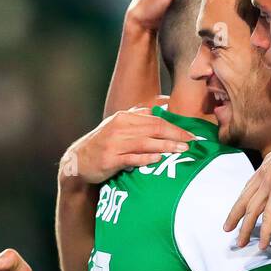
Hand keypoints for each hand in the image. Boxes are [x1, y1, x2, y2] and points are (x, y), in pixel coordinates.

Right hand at [59, 106, 192, 185]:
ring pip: (145, 143)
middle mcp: (119, 128)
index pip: (155, 120)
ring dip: (166, 146)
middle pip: (153, 129)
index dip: (175, 126)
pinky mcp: (110, 160)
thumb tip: (162, 108)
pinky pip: (131, 158)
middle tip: (192, 142)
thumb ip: (138, 117)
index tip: (190, 134)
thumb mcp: (119, 125)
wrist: (78, 161)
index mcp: (124, 118)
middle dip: (175, 135)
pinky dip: (145, 159)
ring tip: (182, 150)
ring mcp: (114, 144)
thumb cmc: (104, 144)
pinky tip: (158, 159)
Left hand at [223, 126, 270, 249]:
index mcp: (264, 167)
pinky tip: (262, 243)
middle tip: (227, 230)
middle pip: (244, 201)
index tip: (236, 211)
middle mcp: (262, 177)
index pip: (248, 188)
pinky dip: (264, 231)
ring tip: (241, 243)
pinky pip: (269, 216)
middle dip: (235, 217)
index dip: (240, 201)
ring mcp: (268, 185)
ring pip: (252, 211)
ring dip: (245, 229)